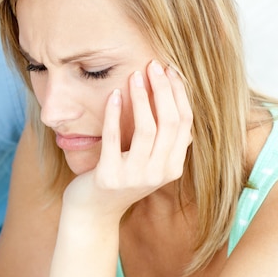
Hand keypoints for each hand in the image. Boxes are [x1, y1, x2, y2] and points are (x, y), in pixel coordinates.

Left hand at [63, 60, 192, 219]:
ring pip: (147, 129)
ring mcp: (134, 176)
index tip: (170, 70)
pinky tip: (114, 95)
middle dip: (163, 89)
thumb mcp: (149, 163)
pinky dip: (114, 114)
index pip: (184, 123)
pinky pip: (113, 138)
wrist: (93, 211)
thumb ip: (164, 142)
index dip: (179, 94)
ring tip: (134, 76)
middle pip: (170, 122)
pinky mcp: (109, 176)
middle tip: (153, 65)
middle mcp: (158, 173)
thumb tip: (179, 104)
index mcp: (172, 167)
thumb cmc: (120, 178)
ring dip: (141, 98)